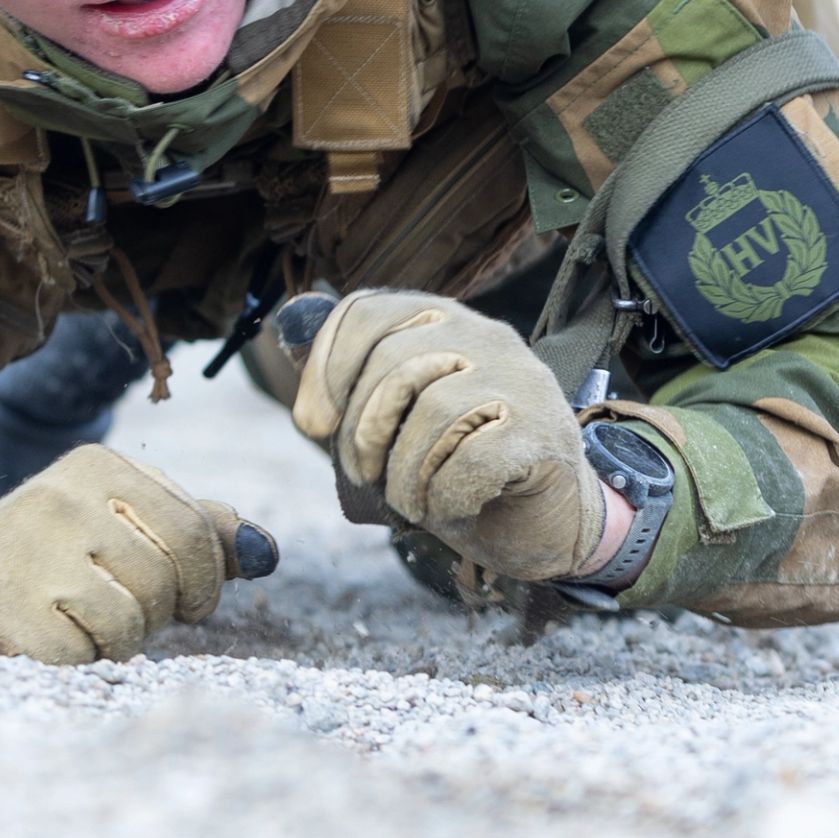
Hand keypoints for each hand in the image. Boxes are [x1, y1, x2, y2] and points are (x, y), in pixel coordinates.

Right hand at [0, 445, 271, 663]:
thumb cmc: (51, 552)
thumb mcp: (118, 519)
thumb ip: (194, 529)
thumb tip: (267, 552)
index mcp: (99, 465)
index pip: (192, 530)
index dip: (204, 581)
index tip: (187, 603)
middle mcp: (66, 498)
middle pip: (165, 580)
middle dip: (158, 613)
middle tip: (125, 613)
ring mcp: (35, 552)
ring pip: (132, 620)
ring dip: (119, 641)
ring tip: (85, 623)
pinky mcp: (13, 606)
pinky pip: (86, 653)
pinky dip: (80, 660)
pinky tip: (51, 639)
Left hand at [283, 291, 603, 583]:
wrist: (549, 525)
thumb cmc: (464, 471)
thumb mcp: (398, 422)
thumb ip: (351, 380)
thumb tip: (288, 330)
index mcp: (443, 323)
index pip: (366, 312)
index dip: (325, 369)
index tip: (317, 425)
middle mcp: (485, 337)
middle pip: (392, 365)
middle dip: (363, 436)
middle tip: (369, 479)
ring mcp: (520, 381)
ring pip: (431, 413)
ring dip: (407, 477)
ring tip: (417, 501)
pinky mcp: (541, 434)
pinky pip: (470, 460)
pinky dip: (447, 497)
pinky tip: (457, 509)